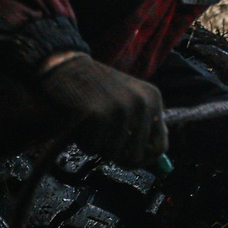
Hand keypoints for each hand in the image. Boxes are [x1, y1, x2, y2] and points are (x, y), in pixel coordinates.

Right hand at [34, 51, 166, 170]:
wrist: (67, 65)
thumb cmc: (97, 86)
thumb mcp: (130, 97)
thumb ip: (144, 124)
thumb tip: (154, 158)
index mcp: (153, 99)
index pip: (160, 147)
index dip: (145, 161)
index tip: (131, 162)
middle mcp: (141, 104)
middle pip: (135, 155)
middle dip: (118, 154)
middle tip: (104, 142)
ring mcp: (120, 109)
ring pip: (112, 153)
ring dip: (98, 145)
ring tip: (91, 124)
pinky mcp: (97, 115)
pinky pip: (91, 148)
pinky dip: (83, 141)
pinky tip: (80, 122)